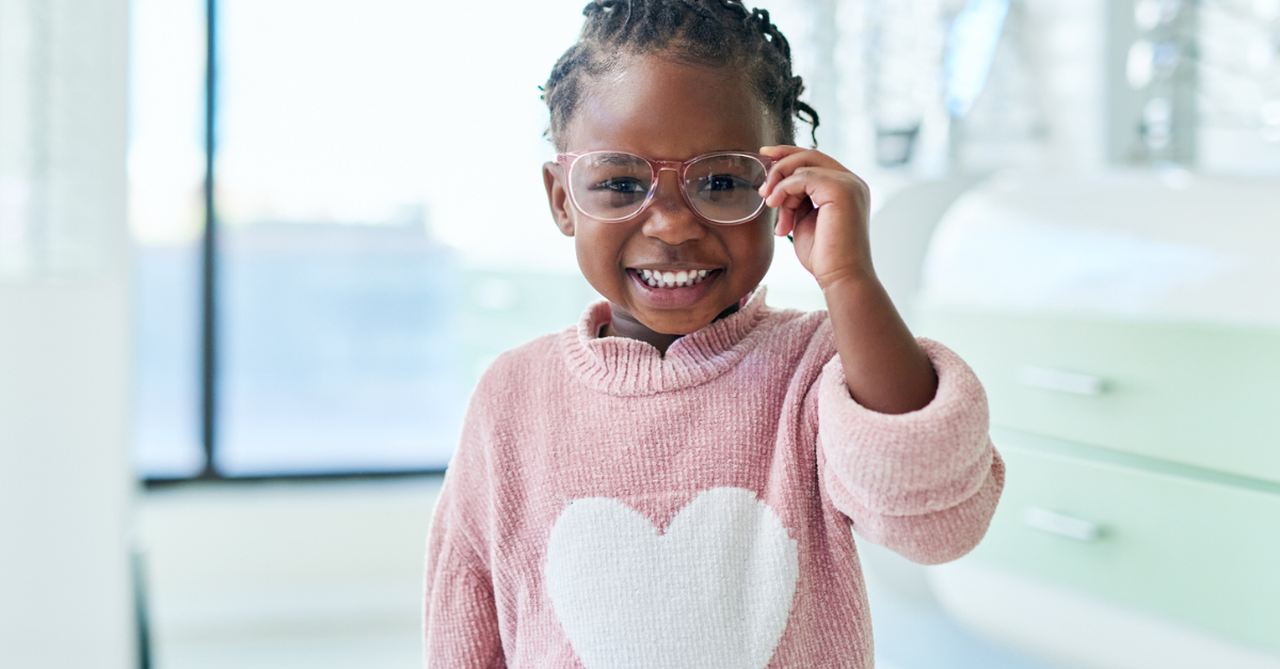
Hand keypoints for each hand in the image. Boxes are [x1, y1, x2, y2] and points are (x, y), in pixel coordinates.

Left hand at [758, 146, 872, 289]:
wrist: (840, 277)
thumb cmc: (824, 256)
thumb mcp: (804, 220)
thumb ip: (798, 199)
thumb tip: (779, 186)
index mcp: (846, 187)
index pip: (816, 160)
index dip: (789, 154)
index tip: (765, 156)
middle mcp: (851, 181)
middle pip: (810, 155)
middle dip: (780, 163)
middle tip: (762, 185)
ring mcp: (849, 184)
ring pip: (804, 165)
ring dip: (780, 184)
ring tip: (770, 204)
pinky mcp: (841, 191)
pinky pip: (803, 177)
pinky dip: (784, 189)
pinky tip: (775, 205)